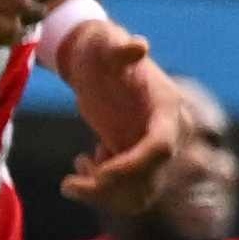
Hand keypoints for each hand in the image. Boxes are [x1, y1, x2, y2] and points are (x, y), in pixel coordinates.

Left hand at [56, 14, 187, 221]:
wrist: (96, 60)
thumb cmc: (100, 48)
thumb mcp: (105, 43)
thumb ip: (120, 47)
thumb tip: (140, 46)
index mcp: (168, 108)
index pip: (160, 148)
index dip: (132, 166)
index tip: (98, 174)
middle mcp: (169, 133)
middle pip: (149, 179)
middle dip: (109, 189)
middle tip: (69, 184)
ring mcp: (154, 150)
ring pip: (139, 195)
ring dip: (104, 196)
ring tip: (77, 171)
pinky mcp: (138, 160)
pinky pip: (127, 192)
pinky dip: (102, 190)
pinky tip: (84, 162)